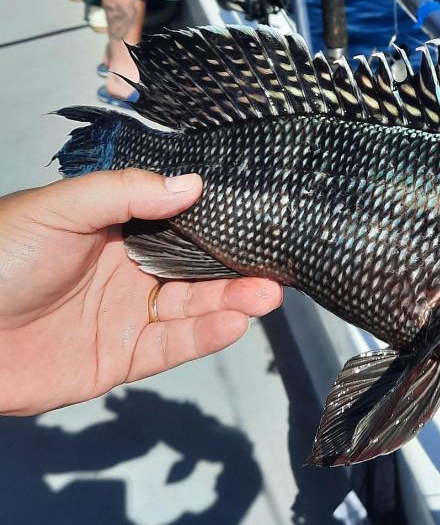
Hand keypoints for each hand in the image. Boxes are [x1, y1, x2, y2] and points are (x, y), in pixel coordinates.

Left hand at [0, 169, 281, 415]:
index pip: (180, 226)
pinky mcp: (123, 359)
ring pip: (192, 310)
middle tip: (275, 269)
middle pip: (196, 272)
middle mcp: (130, 273)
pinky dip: (204, 337)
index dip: (218, 226)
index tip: (256, 222)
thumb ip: (126, 193)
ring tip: (266, 296)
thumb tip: (192, 183)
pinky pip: (172, 347)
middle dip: (237, 271)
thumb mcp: (60, 209)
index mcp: (116, 231)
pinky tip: (232, 324)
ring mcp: (128, 317)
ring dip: (231, 303)